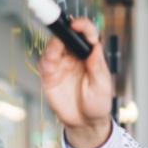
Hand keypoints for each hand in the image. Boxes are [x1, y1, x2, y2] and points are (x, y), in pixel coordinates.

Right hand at [38, 15, 112, 147]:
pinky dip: (45, 60)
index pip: (87, 34)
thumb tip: (96, 47)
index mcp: (91, 54)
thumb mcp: (103, 86)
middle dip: (62, 30)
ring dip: (52, 45)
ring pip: (53, 46)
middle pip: (66, 35)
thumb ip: (98, 67)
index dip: (83, 26)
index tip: (78, 25)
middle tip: (62, 32)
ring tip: (55, 51)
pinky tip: (50, 65)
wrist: (85, 123)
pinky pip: (44, 62)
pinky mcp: (50, 74)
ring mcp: (61, 64)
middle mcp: (75, 55)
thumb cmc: (98, 103)